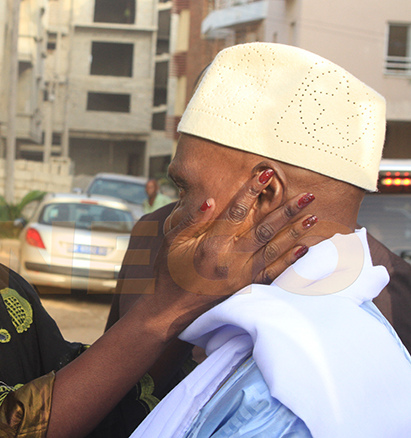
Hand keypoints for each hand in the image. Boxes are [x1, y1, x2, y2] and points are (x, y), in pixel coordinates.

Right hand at [158, 169, 316, 297]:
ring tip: (313, 216)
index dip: (252, 191)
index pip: (236, 212)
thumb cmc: (169, 271)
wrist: (170, 308)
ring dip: (295, 232)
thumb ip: (192, 219)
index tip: (267, 174)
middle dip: (287, 211)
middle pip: (264, 229)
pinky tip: (304, 248)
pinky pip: (273, 271)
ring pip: (273, 248)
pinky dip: (290, 260)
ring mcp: (241, 274)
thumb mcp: (173, 241)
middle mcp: (231, 258)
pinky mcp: (245, 285)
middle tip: (308, 195)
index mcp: (212, 244)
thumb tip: (210, 199)